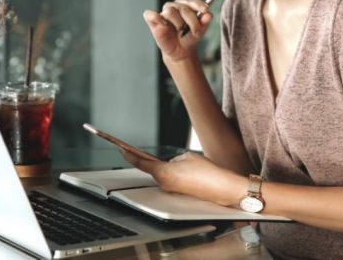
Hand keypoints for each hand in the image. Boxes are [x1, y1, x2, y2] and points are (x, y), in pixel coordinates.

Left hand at [119, 150, 243, 206]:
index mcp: (163, 172)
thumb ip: (175, 158)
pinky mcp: (179, 192)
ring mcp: (171, 189)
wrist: (221, 188)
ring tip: (181, 161)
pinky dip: (174, 173)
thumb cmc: (207, 172)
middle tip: (143, 151)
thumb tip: (172, 163)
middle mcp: (164, 183)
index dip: (128, 155)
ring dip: (166, 167)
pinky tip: (186, 170)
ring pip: (163, 174)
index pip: (140, 162)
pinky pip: (172, 180)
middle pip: (151, 169)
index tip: (121, 149)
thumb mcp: (188, 156)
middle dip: (150, 159)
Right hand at [143, 0, 212, 61]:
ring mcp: (163, 12)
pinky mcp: (152, 20)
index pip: (191, 1)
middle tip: (196, 32)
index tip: (205, 10)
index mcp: (185, 5)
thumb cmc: (189, 37)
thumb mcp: (200, 30)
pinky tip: (163, 25)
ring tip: (181, 32)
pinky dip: (157, 19)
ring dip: (178, 24)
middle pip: (183, 8)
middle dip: (192, 21)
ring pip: (170, 11)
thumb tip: (209, 15)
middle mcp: (174, 6)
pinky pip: (151, 15)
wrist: (180, 50)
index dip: (198, 5)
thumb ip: (205, 21)